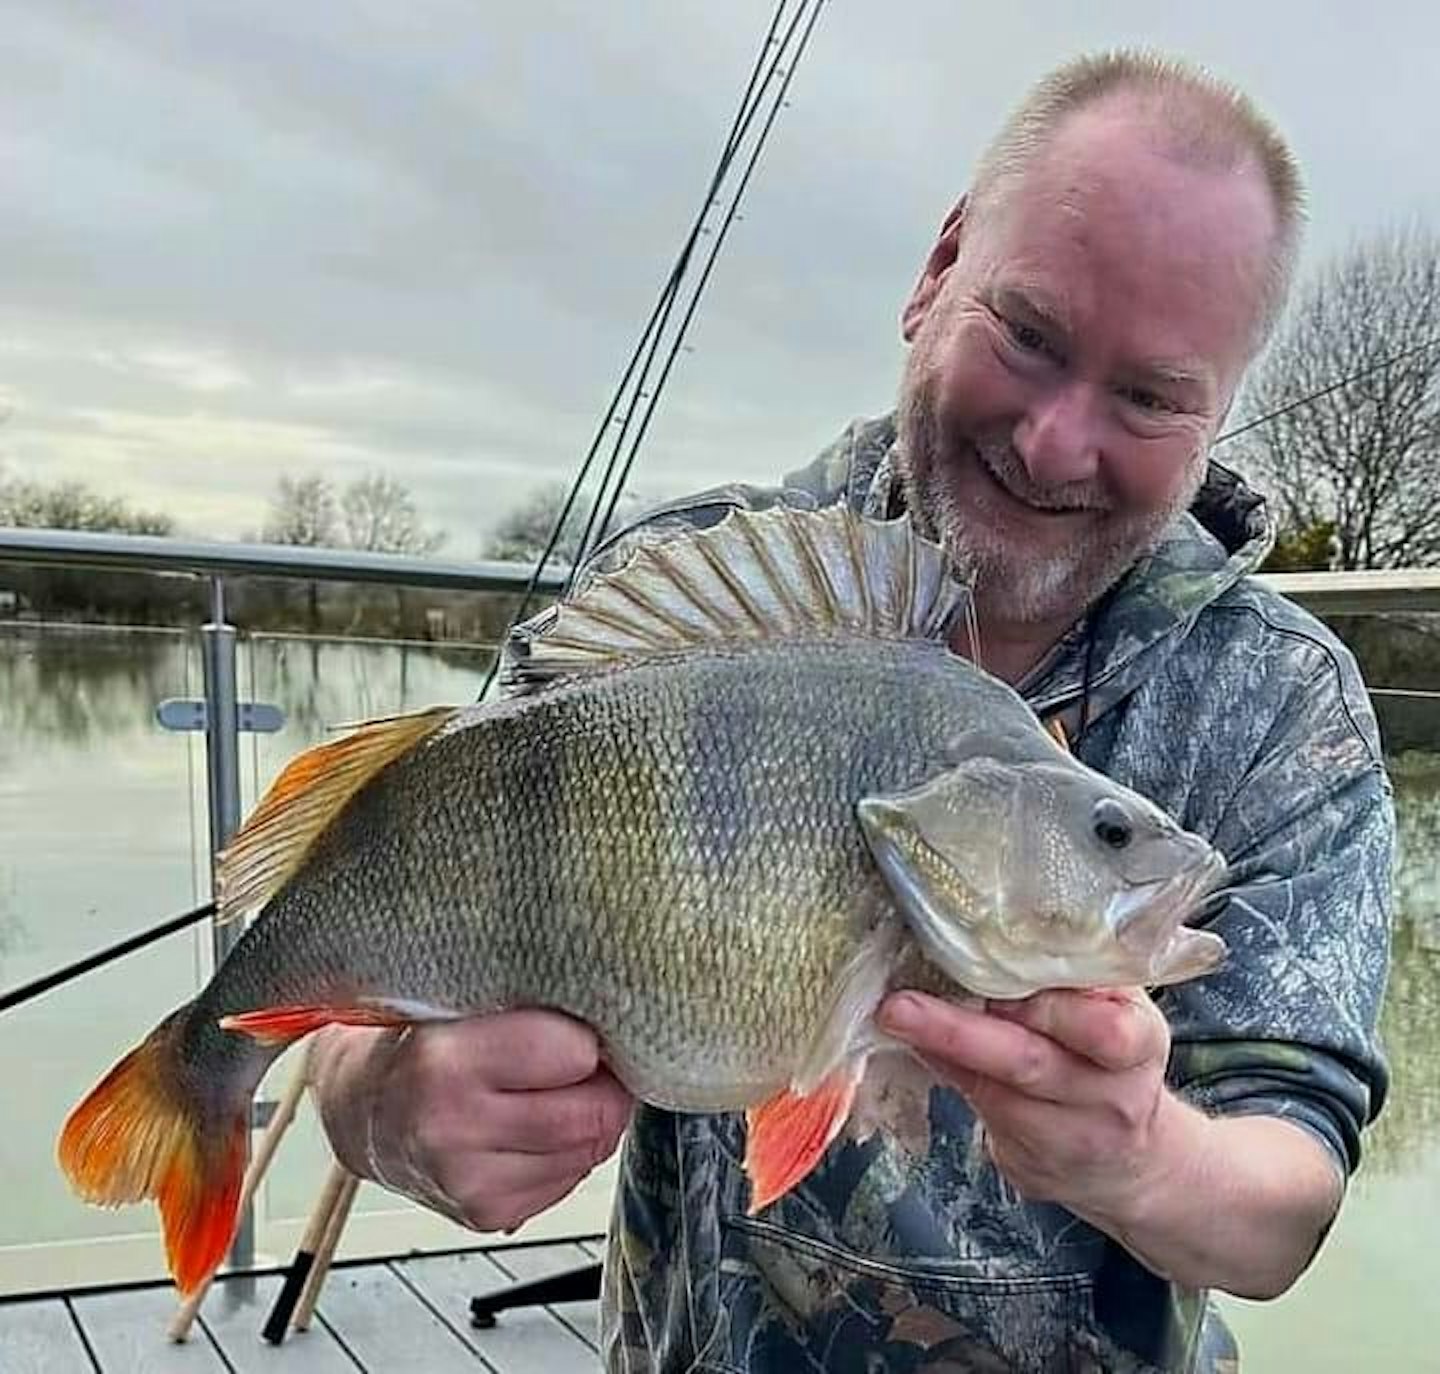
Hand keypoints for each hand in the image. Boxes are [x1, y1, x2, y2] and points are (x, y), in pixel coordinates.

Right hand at [307, 1010, 633, 1232]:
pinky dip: (564, 1153)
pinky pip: (568, 1182)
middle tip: (586, 1060)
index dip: (589, 1035)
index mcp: (446, 1061)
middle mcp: (453, 1129)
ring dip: (588, 1121)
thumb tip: (617, 1012)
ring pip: (588, 1151)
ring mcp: (468, 1182)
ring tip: (552, 1091)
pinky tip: (530, 1127)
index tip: (578, 1023)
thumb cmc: (420, 1040)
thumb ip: (530, 999)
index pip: (577, 1052)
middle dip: (603, 1085)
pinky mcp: (486, 1214)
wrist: (363, 1105)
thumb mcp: (462, 997)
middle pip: (592, 1114)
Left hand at [877, 986, 1178, 1225]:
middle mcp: (1110, 1096)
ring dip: (939, 1050)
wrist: (1131, 1162)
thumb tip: (991, 931)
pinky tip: (916, 1045)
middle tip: (900, 1005)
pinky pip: (978, 1111)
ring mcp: (1069, 1137)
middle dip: (960, 1032)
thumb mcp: (1117, 1008)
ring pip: (994, 1093)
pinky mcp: (1029, 1164)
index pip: (1105, 1030)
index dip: (1049, 1009)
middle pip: (1030, 1062)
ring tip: (894, 1016)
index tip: (996, 981)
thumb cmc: (1112, 1058)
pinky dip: (944, 1072)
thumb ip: (1074, 977)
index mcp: (1140, 1042)